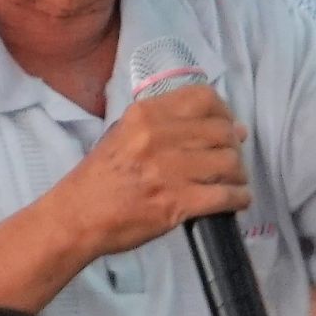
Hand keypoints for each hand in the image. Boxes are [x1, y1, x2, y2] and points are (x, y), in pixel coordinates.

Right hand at [48, 84, 251, 256]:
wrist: (76, 217)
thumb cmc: (101, 178)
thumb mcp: (124, 134)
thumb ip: (166, 124)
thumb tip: (228, 126)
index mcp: (145, 114)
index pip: (204, 98)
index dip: (224, 112)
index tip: (226, 126)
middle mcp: (158, 137)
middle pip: (222, 131)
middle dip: (235, 146)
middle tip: (231, 159)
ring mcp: (169, 170)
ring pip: (228, 162)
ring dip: (239, 174)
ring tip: (235, 181)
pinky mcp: (177, 203)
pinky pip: (225, 195)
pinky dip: (239, 198)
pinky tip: (237, 200)